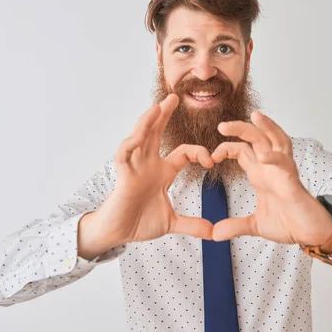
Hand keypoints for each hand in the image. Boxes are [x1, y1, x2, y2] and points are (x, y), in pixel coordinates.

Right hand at [93, 94, 214, 246]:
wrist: (118, 234)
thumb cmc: (139, 223)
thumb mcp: (171, 223)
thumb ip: (192, 225)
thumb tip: (213, 232)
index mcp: (162, 172)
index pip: (183, 153)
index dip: (199, 153)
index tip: (211, 162)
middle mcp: (148, 164)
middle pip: (156, 133)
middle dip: (163, 115)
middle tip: (174, 97)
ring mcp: (134, 168)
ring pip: (139, 138)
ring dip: (147, 123)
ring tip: (156, 107)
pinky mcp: (122, 176)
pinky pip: (124, 156)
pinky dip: (130, 145)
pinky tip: (138, 136)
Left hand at [210, 111, 331, 245]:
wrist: (310, 234)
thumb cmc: (290, 224)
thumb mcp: (255, 225)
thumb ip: (235, 226)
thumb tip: (214, 234)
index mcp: (261, 174)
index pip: (242, 150)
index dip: (226, 148)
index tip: (211, 158)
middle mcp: (271, 167)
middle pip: (257, 138)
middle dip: (240, 128)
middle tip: (221, 126)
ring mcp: (282, 171)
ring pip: (275, 140)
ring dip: (266, 128)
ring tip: (254, 116)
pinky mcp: (293, 180)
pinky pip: (285, 163)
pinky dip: (275, 157)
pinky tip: (263, 156)